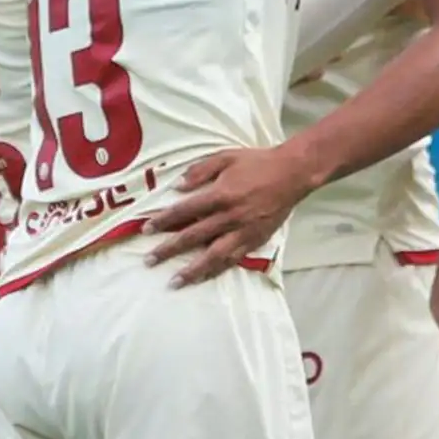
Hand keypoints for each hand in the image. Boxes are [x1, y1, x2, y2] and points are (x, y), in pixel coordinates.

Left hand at [143, 146, 319, 286]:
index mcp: (220, 194)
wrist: (292, 173)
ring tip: (174, 282)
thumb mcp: (226, 156)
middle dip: (169, 249)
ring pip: (213, 256)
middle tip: (149, 261)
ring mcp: (243, 231)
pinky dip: (217, 270)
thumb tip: (177, 186)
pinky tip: (203, 277)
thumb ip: (200, 170)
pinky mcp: (255, 240)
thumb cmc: (257, 162)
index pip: (184, 210)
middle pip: (193, 236)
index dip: (163, 220)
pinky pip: (233, 259)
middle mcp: (229, 216)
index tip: (146, 229)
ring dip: (192, 270)